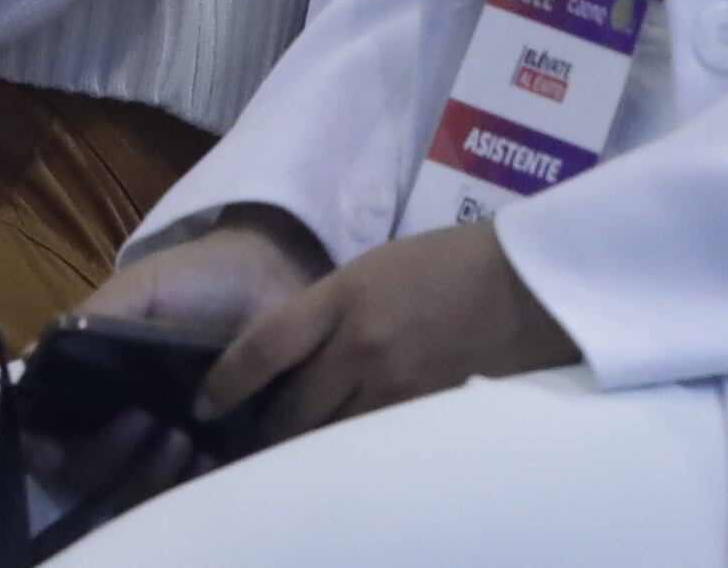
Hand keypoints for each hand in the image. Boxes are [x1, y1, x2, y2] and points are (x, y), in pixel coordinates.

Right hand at [15, 210, 335, 509]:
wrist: (271, 277)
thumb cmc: (195, 279)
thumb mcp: (138, 289)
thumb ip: (88, 322)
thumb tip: (29, 362)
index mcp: (95, 384)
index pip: (50, 434)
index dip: (41, 451)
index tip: (53, 452)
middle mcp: (125, 421)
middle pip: (89, 474)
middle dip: (106, 457)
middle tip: (144, 420)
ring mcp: (169, 444)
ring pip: (137, 492)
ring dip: (152, 473)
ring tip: (183, 436)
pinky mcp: (216, 456)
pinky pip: (192, 495)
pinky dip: (193, 483)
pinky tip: (210, 457)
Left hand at [200, 216, 579, 443]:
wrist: (523, 283)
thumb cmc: (445, 265)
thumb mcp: (371, 271)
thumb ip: (328, 312)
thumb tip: (286, 357)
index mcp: (342, 296)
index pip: (263, 348)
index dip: (226, 383)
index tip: (205, 404)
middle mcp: (361, 346)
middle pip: (291, 409)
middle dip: (263, 432)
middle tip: (243, 442)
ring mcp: (396, 386)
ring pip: (328, 439)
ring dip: (303, 450)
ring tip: (286, 458)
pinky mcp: (425, 414)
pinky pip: (371, 448)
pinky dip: (349, 457)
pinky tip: (339, 462)